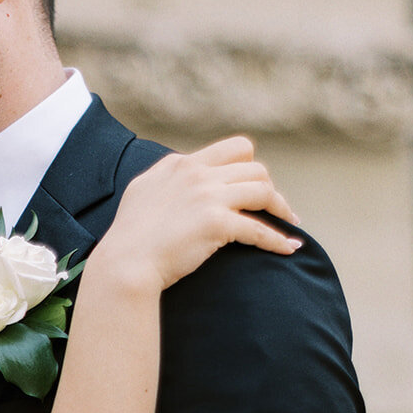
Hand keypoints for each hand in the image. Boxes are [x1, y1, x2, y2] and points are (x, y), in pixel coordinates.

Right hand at [96, 136, 301, 294]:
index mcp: (180, 165)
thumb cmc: (128, 239)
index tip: (252, 186)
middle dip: (268, 188)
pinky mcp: (217, 224)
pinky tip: (288, 248)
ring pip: (263, 190)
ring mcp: (208, 197)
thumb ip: (166, 180)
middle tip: (273, 209)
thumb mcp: (142, 193)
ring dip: (280, 208)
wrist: (124, 264)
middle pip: (254, 167)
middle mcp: (196, 174)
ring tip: (288, 223)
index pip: (232, 149)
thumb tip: (176, 177)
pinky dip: (278, 239)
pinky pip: (259, 229)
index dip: (248, 167)